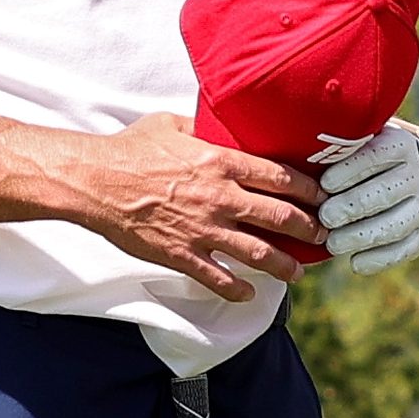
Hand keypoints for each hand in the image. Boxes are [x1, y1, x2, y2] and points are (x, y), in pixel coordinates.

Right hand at [27, 114, 325, 302]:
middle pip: (281, 217)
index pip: (281, 178)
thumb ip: (204, 128)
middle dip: (310, 230)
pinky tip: (249, 294)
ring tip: (297, 273)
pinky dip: (238, 290)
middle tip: (324, 237)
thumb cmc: (130, 149)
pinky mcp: (183, 255)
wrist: (95, 182)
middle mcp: (221, 197)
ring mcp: (204, 230)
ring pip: (259, 253)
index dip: (309, 190)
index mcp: (222, 162)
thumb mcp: (172, 125)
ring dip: (284, 266)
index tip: (323, 197)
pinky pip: (219, 279)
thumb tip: (221, 123)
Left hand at [319, 120, 418, 275]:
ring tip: (334, 244)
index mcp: (400, 144)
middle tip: (325, 218)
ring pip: (395, 223)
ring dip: (363, 236)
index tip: (325, 184)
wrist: (409, 173)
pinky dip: (381, 258)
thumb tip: (299, 153)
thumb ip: (336, 144)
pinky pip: (406, 248)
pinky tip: (355, 263)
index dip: (350, 171)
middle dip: (352, 207)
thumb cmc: (364, 156)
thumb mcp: (357, 140)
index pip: (376, 156)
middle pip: (384, 192)